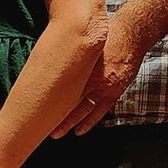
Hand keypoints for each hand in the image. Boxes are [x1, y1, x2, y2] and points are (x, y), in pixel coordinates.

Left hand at [54, 15, 126, 136]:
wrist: (132, 33)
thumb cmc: (108, 34)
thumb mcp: (86, 42)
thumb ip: (73, 56)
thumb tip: (54, 62)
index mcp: (81, 64)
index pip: (60, 86)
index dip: (48, 98)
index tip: (36, 108)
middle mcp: (91, 77)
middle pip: (69, 100)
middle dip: (56, 114)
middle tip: (43, 125)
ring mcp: (104, 86)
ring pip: (83, 109)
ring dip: (70, 122)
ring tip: (57, 133)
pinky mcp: (114, 91)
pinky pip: (100, 110)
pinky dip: (89, 121)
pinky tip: (80, 130)